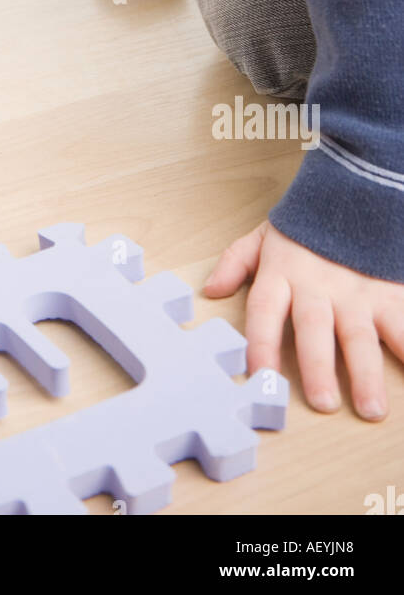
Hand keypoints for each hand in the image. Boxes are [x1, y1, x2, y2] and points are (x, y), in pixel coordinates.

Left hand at [204, 221, 403, 418]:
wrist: (356, 186)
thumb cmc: (307, 222)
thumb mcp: (265, 235)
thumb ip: (236, 261)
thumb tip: (211, 290)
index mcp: (283, 273)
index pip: (265, 312)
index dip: (260, 344)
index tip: (260, 377)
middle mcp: (318, 286)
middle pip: (314, 330)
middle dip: (318, 367)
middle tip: (323, 403)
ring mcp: (357, 291)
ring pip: (360, 336)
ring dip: (366, 373)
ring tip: (371, 407)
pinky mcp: (390, 291)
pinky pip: (403, 324)